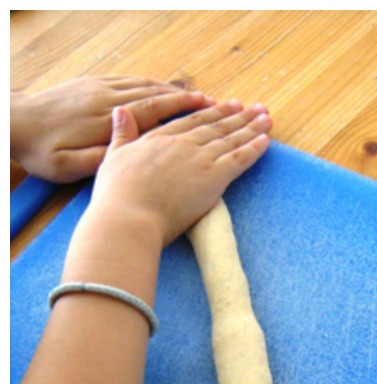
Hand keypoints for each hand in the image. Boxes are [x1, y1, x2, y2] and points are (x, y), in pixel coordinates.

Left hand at [11, 76, 213, 182]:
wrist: (12, 122)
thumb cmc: (41, 151)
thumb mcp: (68, 166)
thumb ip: (99, 159)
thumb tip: (127, 156)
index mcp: (104, 119)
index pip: (152, 108)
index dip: (182, 107)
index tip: (208, 107)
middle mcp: (105, 98)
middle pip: (153, 92)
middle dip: (186, 97)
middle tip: (214, 102)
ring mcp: (98, 89)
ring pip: (143, 85)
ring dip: (171, 91)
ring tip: (197, 97)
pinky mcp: (90, 86)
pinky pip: (129, 83)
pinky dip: (151, 87)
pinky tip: (163, 93)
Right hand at [86, 99, 272, 245]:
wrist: (129, 216)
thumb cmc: (117, 196)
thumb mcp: (112, 157)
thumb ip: (121, 134)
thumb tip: (120, 111)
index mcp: (158, 138)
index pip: (191, 121)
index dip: (211, 113)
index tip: (226, 106)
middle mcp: (181, 143)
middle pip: (215, 126)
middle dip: (237, 116)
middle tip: (255, 108)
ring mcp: (199, 158)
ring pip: (230, 139)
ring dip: (252, 127)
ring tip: (267, 118)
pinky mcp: (214, 177)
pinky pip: (239, 159)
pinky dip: (254, 148)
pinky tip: (267, 140)